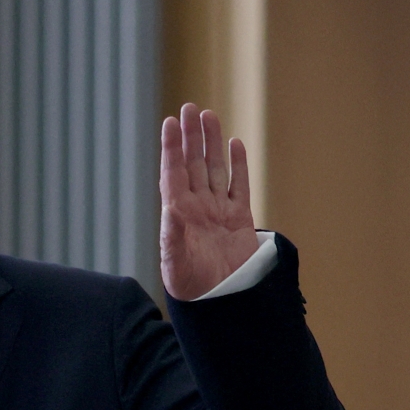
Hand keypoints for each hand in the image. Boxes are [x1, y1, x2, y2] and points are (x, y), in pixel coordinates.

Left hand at [160, 103, 259, 300]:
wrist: (219, 302)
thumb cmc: (189, 285)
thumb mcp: (176, 262)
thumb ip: (173, 236)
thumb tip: (171, 209)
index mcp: (178, 214)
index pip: (173, 172)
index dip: (172, 147)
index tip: (170, 122)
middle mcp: (196, 207)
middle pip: (193, 164)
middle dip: (191, 136)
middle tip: (189, 108)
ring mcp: (218, 210)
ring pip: (215, 169)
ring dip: (211, 143)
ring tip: (208, 116)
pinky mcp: (239, 218)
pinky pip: (239, 185)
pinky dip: (238, 165)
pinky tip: (234, 144)